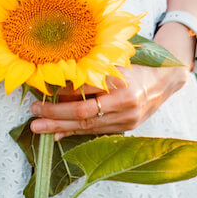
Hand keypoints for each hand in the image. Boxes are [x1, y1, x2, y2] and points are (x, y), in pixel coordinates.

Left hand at [28, 64, 189, 139]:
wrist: (162, 82)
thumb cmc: (134, 68)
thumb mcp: (114, 63)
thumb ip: (90, 72)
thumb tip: (59, 84)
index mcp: (122, 81)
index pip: (86, 89)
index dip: (63, 92)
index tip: (44, 92)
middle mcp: (125, 103)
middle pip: (84, 112)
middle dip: (56, 114)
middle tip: (34, 113)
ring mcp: (126, 119)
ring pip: (87, 126)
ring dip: (60, 127)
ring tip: (38, 127)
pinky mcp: (125, 128)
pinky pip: (95, 132)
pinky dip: (74, 133)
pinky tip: (57, 134)